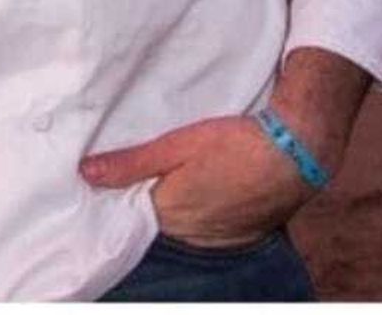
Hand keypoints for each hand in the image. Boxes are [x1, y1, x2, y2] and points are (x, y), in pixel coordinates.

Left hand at [80, 114, 312, 248]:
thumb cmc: (233, 144)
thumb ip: (131, 162)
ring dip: (167, 206)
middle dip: (138, 200)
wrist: (295, 154)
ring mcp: (217, 238)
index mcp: (170, 213)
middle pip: (152, 221)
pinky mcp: (238, 234)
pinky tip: (191, 189)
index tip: (96, 182)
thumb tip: (86, 173)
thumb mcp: (176, 144)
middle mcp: (191, 235)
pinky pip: (203, 228)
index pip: (128, 216)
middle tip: (122, 172)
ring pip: (178, 225)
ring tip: (156, 177)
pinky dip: (193, 213)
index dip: (114, 199)